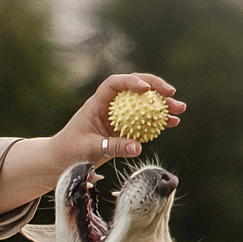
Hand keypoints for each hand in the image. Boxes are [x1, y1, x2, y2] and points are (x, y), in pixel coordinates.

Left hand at [56, 72, 182, 166]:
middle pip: (134, 87)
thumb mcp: (90, 149)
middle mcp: (110, 105)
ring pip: (143, 103)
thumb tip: (137, 147)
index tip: (146, 89)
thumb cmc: (70, 151)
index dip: (131, 81)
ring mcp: (119, 116)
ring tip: (179, 109)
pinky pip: (144, 120)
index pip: (114, 84)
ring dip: (162, 104)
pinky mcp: (125, 128)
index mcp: (97, 103)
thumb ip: (113, 147)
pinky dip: (158, 120)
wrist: (62, 160)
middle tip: (171, 93)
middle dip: (155, 87)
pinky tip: (172, 122)